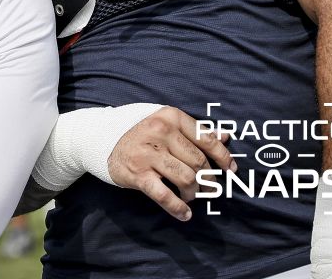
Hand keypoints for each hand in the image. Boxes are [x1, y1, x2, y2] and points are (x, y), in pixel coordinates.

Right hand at [107, 106, 233, 220]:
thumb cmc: (140, 131)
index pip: (206, 138)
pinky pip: (165, 195)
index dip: (222, 156)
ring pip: (186, 179)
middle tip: (209, 188)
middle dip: (208, 179)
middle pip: (198, 162)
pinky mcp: (138, 174)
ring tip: (192, 195)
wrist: (100, 138)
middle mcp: (160, 132)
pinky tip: (184, 214)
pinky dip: (178, 208)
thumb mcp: (166, 122)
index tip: (230, 169)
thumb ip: (195, 130)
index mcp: (171, 117)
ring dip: (194, 192)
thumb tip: (225, 137)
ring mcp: (148, 154)